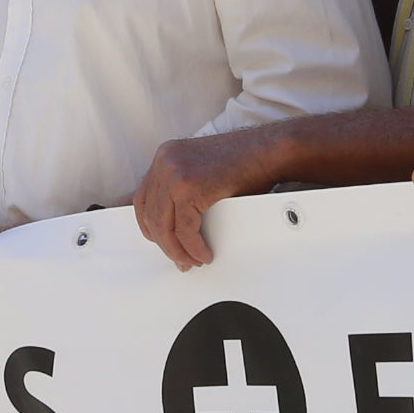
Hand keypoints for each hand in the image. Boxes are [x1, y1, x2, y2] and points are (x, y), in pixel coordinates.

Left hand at [133, 126, 286, 271]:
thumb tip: (172, 222)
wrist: (270, 151)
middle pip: (151, 215)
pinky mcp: (189, 187)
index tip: (162, 242)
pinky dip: (194, 247)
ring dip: (178, 250)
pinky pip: (185, 229)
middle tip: (181, 260)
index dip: (150, 227)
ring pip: (164, 226)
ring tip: (193, 261)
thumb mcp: (202, 170)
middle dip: (165, 244)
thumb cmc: (245, 162)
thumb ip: (183, 187)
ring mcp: (174, 173)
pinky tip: (204, 254)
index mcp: (165, 156)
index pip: (143, 199)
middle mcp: (164, 161)